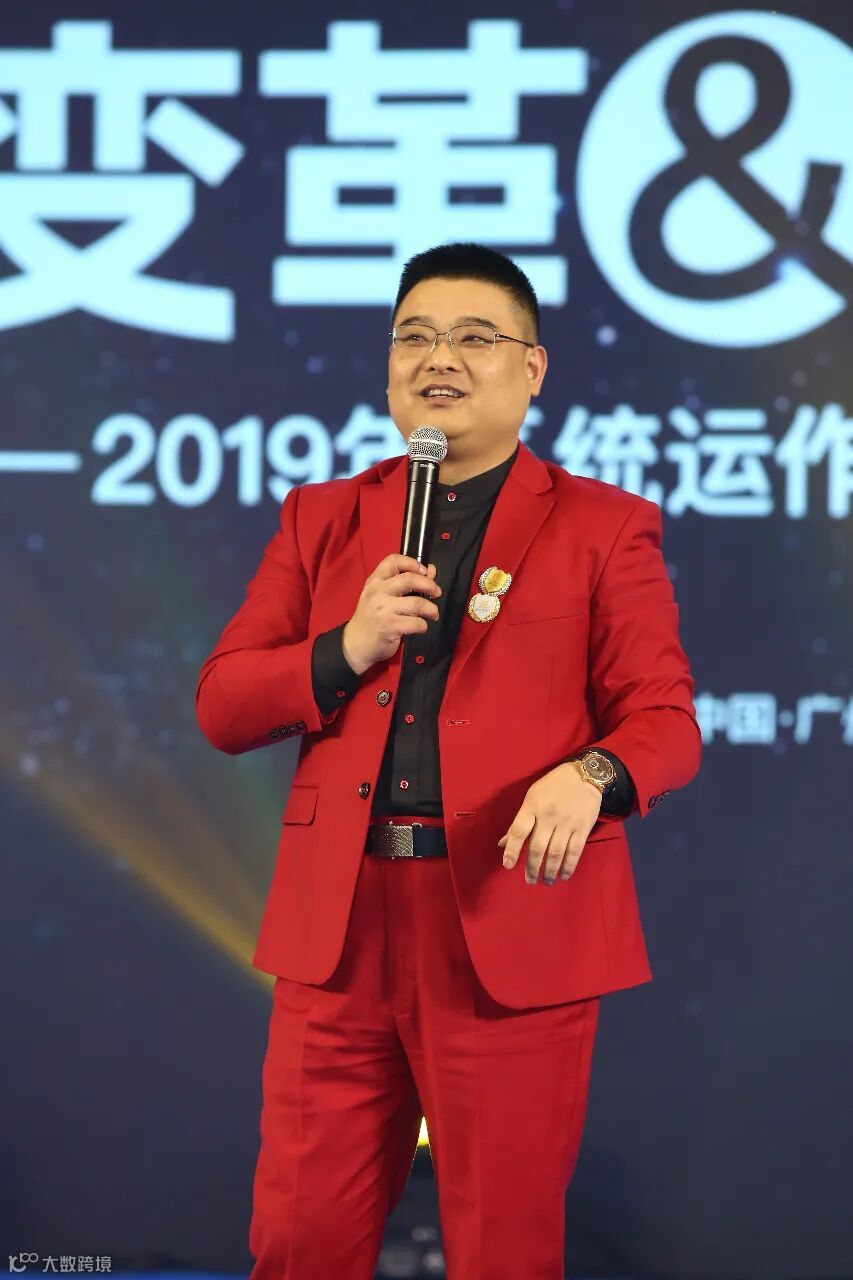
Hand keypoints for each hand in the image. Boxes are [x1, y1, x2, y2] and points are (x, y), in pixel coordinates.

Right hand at [342, 555, 441, 673]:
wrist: (356, 642)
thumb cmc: (373, 617)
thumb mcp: (383, 596)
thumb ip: (406, 582)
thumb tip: (431, 570)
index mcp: (375, 581)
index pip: (393, 561)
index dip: (413, 563)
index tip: (424, 571)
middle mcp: (377, 592)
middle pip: (410, 579)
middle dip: (430, 585)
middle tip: (436, 592)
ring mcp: (383, 610)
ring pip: (417, 603)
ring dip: (431, 609)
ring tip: (433, 613)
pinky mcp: (390, 627)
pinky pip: (416, 623)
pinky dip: (423, 625)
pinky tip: (421, 626)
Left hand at [498, 762, 602, 884]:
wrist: (586, 775)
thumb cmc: (553, 786)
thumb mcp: (532, 797)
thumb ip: (518, 822)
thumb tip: (503, 843)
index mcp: (532, 807)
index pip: (519, 831)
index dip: (512, 850)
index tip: (508, 866)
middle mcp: (548, 816)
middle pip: (538, 847)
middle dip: (532, 868)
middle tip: (530, 880)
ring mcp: (567, 823)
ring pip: (556, 853)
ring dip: (549, 871)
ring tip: (545, 882)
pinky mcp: (583, 828)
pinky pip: (575, 851)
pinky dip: (568, 866)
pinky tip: (564, 876)